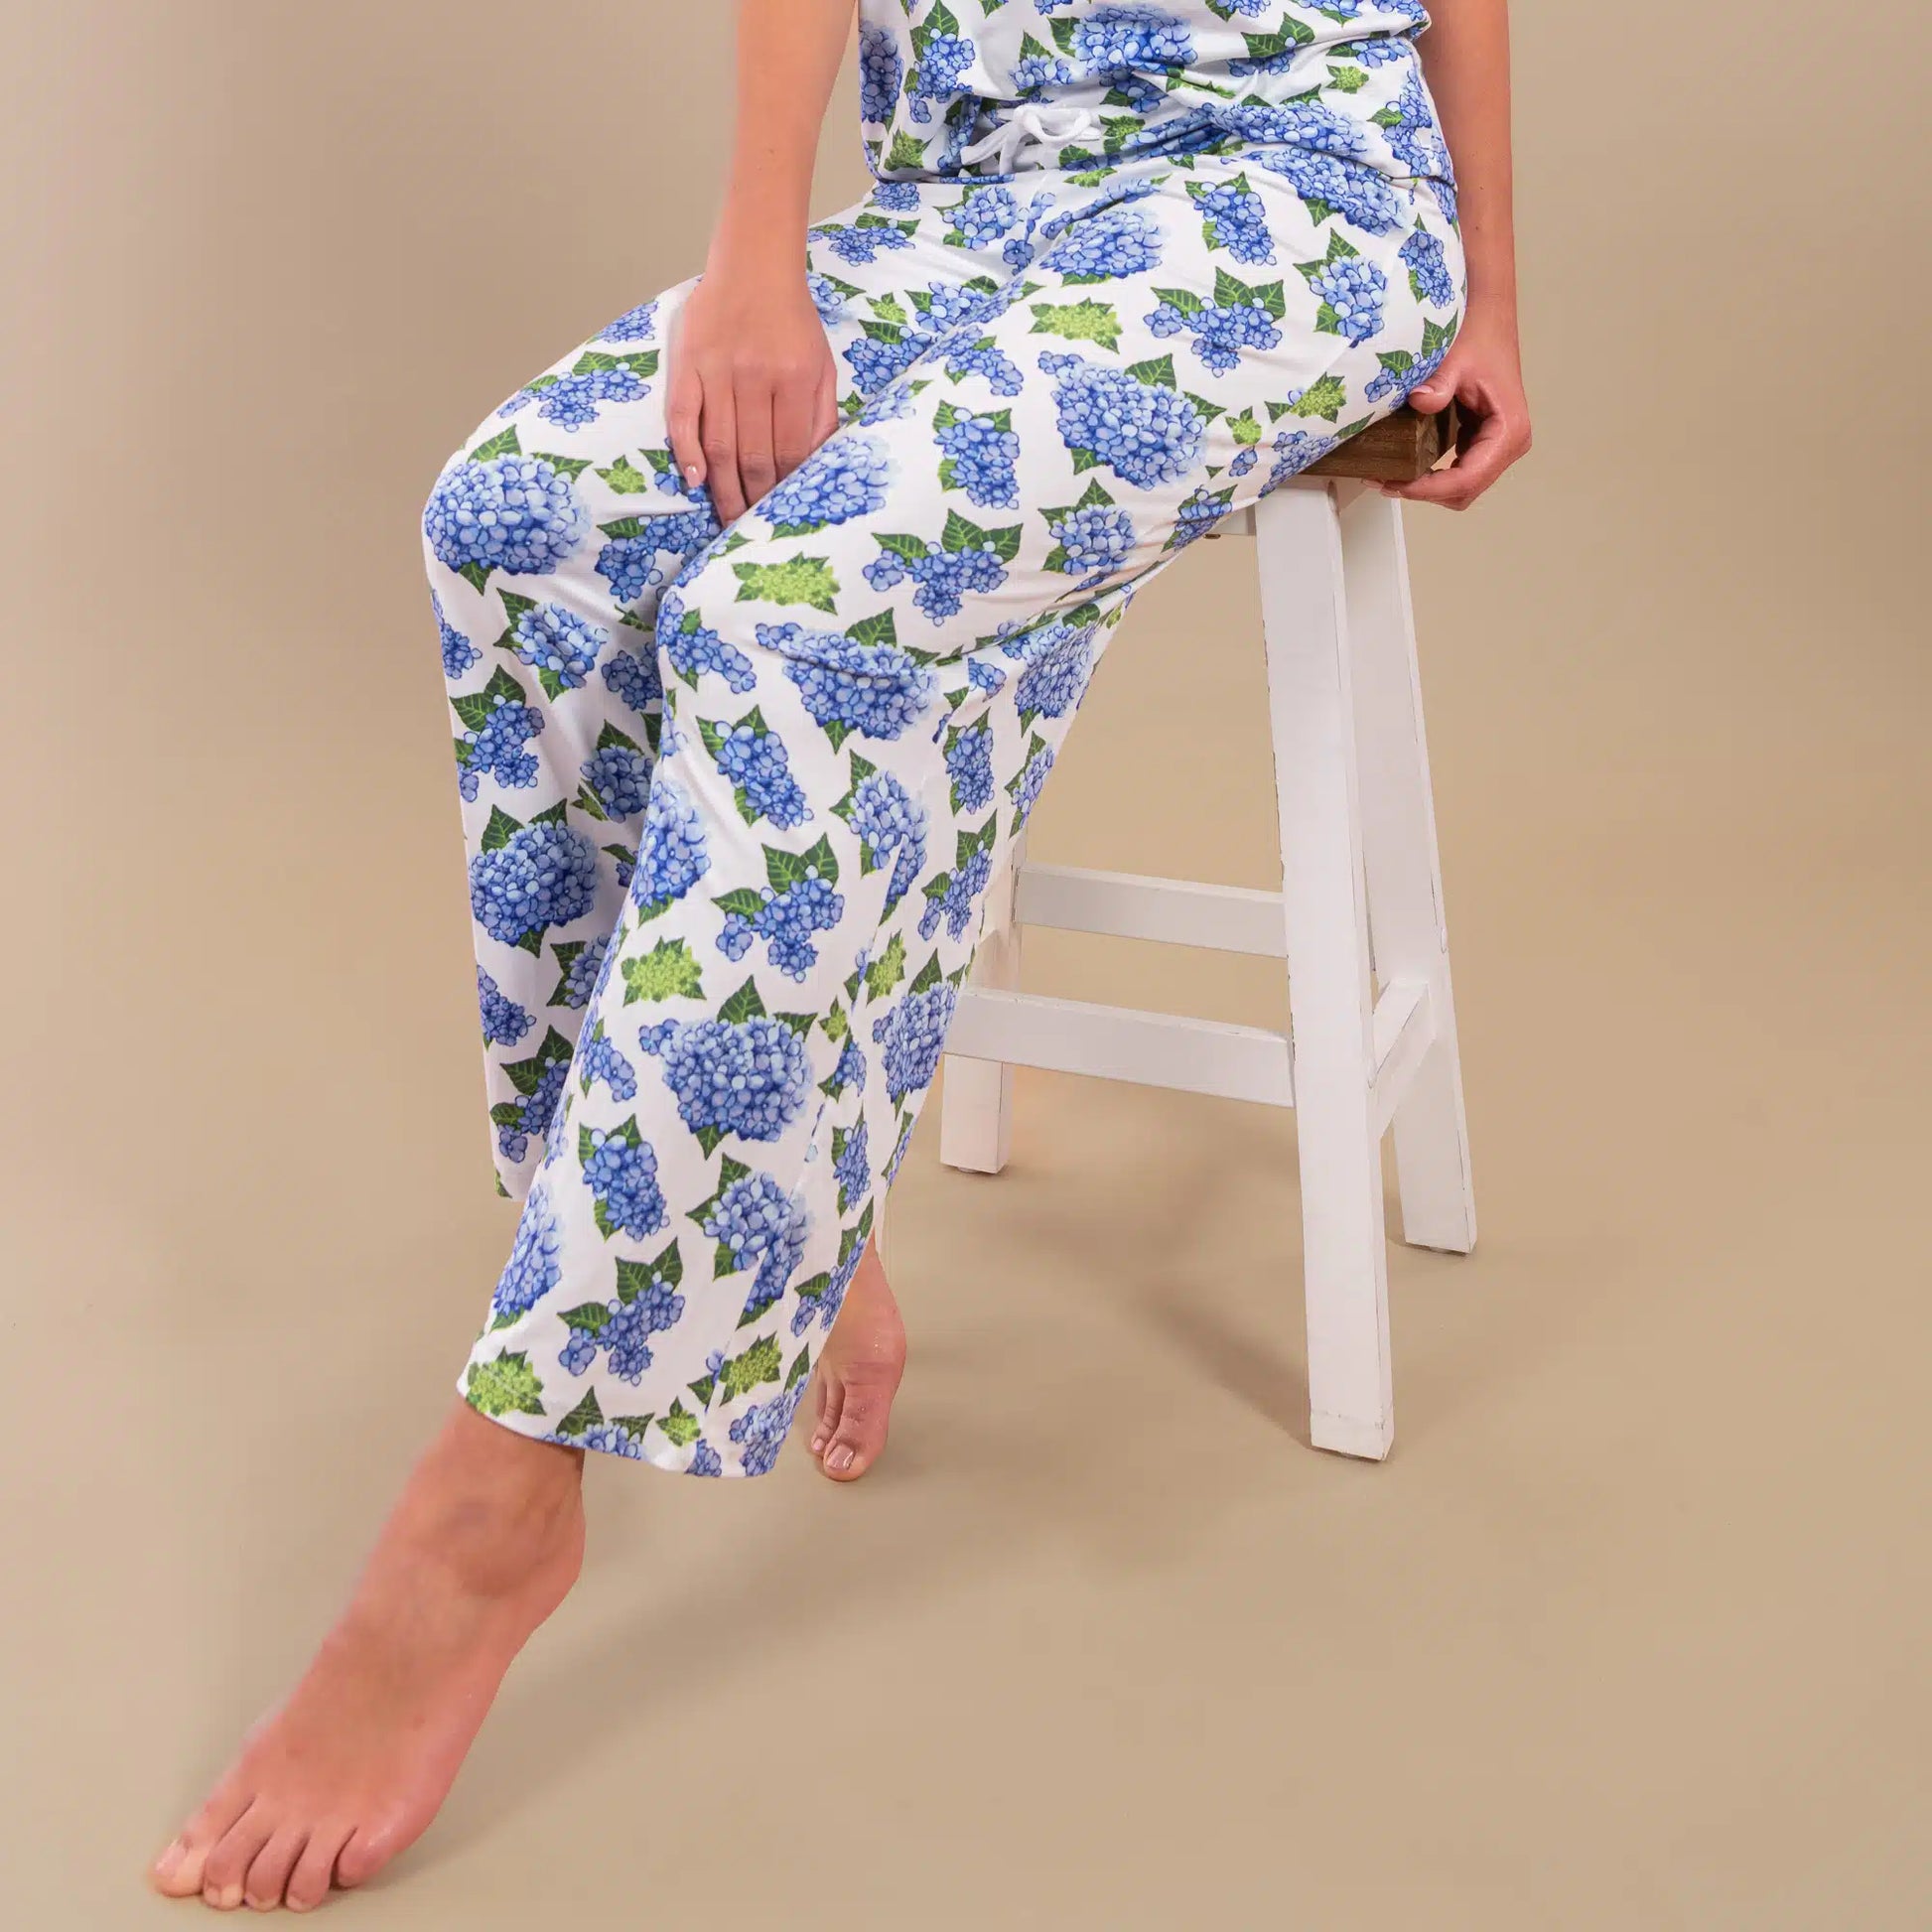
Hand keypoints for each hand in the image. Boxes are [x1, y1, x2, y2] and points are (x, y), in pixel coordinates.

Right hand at [667, 261, 839, 525]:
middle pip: (752, 455)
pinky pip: (683, 414)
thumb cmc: (792, 321)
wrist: (755, 265)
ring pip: (718, 444)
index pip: (789, 451)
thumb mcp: (821, 365)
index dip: (784, 488)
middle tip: (750, 531)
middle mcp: (754, 378)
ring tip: (726, 518)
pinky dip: (686, 448)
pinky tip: (693, 478)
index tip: (781, 515)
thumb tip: (816, 464)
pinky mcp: (689, 362)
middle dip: (753, 499)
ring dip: (722, 488)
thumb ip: (821, 414)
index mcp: (793, 380)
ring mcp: (718, 371)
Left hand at [1386, 310, 1530, 510]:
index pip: (1467, 479)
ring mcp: (1499, 445)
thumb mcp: (1455, 360)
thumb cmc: (1478, 335)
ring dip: (1427, 488)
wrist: (1488, 317)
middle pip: (1464, 491)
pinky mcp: (1485, 441)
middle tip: (1385, 482)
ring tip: (1391, 477)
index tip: (1397, 484)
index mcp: (1508, 430)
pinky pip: (1459, 471)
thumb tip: (1420, 401)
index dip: (1429, 489)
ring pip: (1461, 487)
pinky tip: (1408, 466)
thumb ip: (1439, 385)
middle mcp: (1510, 443)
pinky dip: (1434, 475)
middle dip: (1425, 492)